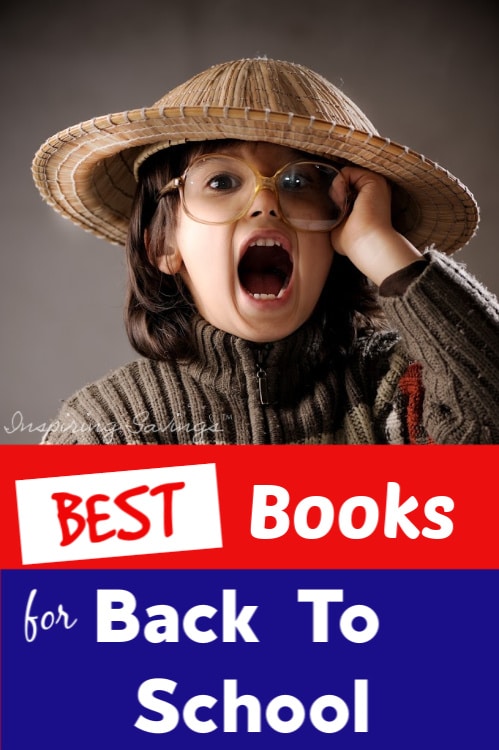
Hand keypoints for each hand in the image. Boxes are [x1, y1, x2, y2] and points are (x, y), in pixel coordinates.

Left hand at [331, 166, 422, 285]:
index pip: (347, 189)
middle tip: (338, 209)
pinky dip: (338, 184)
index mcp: (369, 201)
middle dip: (335, 192)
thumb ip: (336, 212)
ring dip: (336, 189)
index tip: (335, 210)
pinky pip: (347, 171)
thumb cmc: (354, 242)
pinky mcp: (373, 180)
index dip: (336, 196)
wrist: (367, 244)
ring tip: (341, 207)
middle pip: (346, 181)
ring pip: (345, 175)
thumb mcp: (339, 224)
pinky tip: (342, 200)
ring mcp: (375, 184)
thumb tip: (328, 205)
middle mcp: (374, 191)